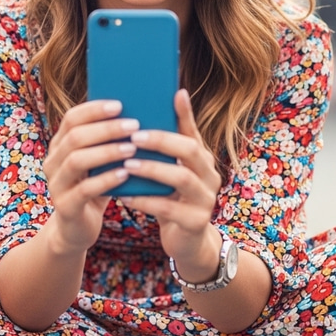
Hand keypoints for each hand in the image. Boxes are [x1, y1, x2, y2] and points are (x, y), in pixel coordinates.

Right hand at [43, 99, 139, 255]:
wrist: (78, 228)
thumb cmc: (96, 187)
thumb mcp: (100, 163)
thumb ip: (110, 141)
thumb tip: (140, 113)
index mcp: (60, 145)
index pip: (72, 118)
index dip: (95, 109)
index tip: (120, 104)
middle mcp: (53, 162)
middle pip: (75, 137)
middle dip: (106, 129)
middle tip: (133, 125)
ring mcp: (56, 185)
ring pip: (77, 161)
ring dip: (107, 152)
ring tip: (132, 148)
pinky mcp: (65, 207)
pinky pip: (84, 189)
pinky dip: (106, 179)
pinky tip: (125, 174)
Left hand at [120, 89, 221, 269]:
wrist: (188, 241)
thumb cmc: (173, 198)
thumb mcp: (172, 170)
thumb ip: (164, 147)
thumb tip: (153, 111)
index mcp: (203, 159)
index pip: (193, 131)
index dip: (184, 114)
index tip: (174, 94)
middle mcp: (210, 176)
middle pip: (190, 150)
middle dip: (162, 141)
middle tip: (134, 136)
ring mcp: (206, 200)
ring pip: (181, 178)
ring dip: (152, 169)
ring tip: (128, 164)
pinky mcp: (195, 222)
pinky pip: (169, 209)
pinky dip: (145, 201)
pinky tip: (125, 196)